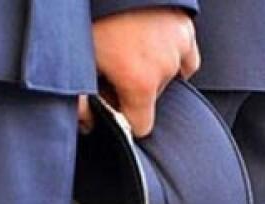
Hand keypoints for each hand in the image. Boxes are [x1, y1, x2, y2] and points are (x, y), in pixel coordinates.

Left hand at [78, 7, 199, 136]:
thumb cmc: (92, 15)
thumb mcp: (78, 61)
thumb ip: (81, 102)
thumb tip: (87, 124)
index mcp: (140, 84)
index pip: (141, 127)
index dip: (124, 119)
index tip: (111, 104)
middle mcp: (165, 70)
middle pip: (152, 100)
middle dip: (133, 91)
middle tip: (112, 68)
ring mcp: (178, 48)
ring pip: (166, 78)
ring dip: (150, 70)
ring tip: (128, 47)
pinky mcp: (186, 30)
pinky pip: (184, 58)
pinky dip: (171, 57)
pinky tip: (154, 46)